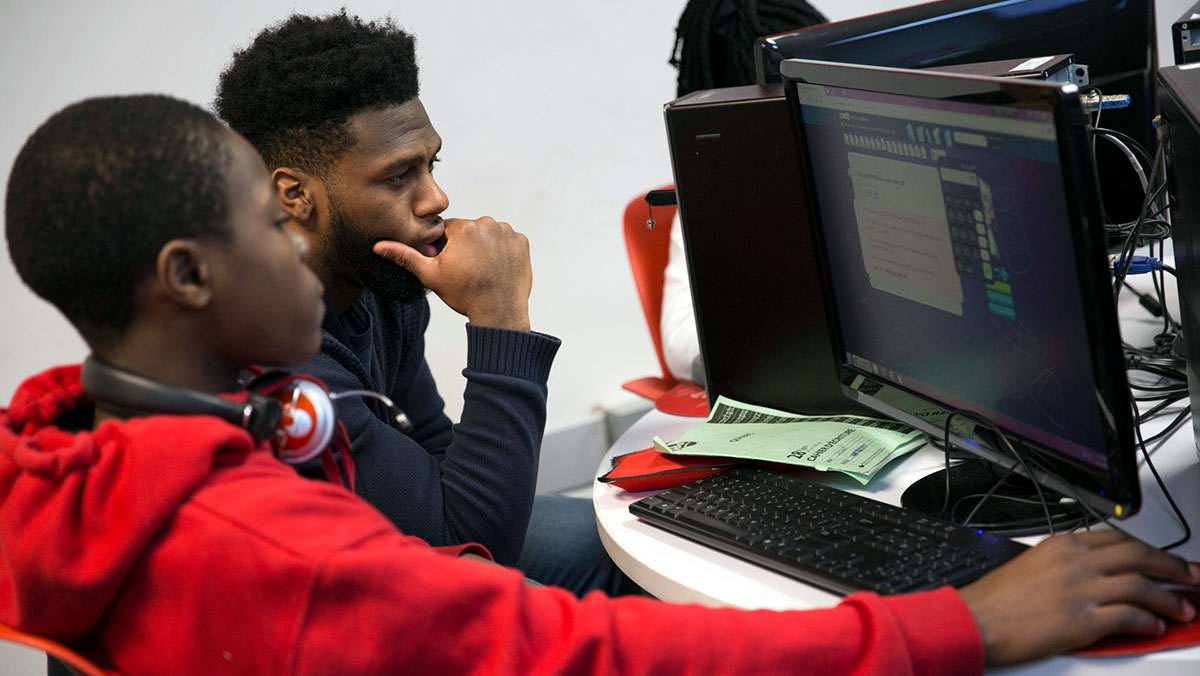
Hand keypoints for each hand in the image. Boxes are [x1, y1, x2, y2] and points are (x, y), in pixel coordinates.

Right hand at [373, 217, 532, 330]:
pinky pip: (507, 241)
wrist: (498, 313)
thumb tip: (379, 246)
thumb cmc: (464, 295)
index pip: (448, 229)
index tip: (451, 265)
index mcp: (464, 227)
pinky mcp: (522, 243)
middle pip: (469, 230)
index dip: (446, 247)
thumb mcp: (430, 275)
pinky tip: (496, 269)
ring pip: (488, 235)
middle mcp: (488, 224)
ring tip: (482, 270)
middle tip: (467, 270)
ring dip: (484, 247)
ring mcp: (508, 233)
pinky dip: (502, 252)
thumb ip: (405, 256)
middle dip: (466, 246)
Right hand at [958, 530, 1199, 665]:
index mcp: (1063, 545)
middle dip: (1172, 567)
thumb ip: (1066, 562)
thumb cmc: (997, 598)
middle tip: (1192, 577)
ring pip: (1141, 586)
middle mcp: (1075, 562)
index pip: (1119, 539)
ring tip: (1182, 610)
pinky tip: (1154, 627)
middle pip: (1138, 556)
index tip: (1165, 560)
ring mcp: (1080, 590)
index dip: (1150, 550)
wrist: (976, 620)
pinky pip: (1128, 616)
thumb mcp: (1032, 564)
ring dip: (1168, 599)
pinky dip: (1148, 622)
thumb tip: (1096, 573)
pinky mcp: (1081, 620)